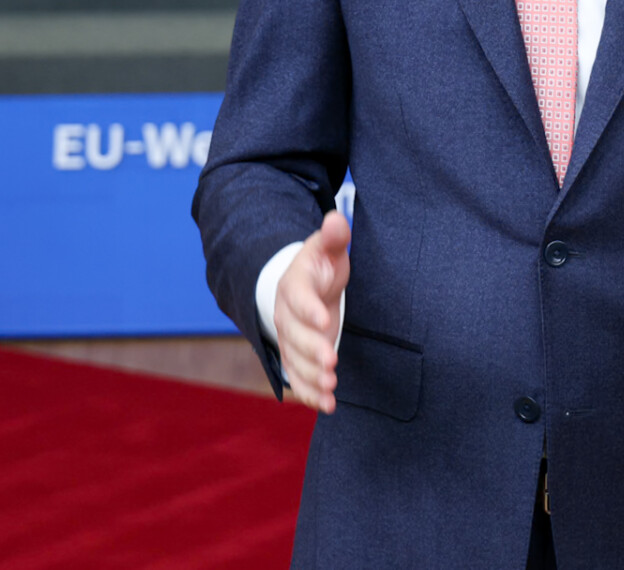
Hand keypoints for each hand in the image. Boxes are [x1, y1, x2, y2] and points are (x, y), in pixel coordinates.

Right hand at [273, 211, 350, 412]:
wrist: (303, 285)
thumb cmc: (320, 265)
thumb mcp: (327, 247)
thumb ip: (333, 236)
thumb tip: (337, 218)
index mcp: (294, 286)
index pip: (299, 298)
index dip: (309, 310)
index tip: (324, 321)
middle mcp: (286, 316)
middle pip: (295, 335)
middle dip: (312, 350)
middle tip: (331, 364)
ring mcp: (289, 339)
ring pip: (294, 361)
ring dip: (310, 377)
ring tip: (329, 389)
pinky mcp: (297, 357)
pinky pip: (298, 378)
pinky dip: (309, 393)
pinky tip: (326, 405)